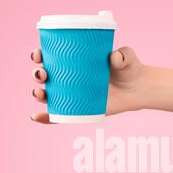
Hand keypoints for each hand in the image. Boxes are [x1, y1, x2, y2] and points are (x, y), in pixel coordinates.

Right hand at [30, 47, 146, 122]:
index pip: (50, 55)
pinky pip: (58, 115)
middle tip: (42, 75)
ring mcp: (72, 94)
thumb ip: (123, 54)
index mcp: (74, 60)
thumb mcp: (127, 58)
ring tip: (39, 94)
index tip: (39, 54)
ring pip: (48, 94)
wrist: (137, 89)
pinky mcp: (77, 109)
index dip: (39, 54)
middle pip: (44, 75)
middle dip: (36, 74)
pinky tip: (36, 117)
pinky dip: (45, 118)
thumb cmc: (129, 69)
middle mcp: (68, 77)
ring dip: (38, 94)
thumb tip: (114, 57)